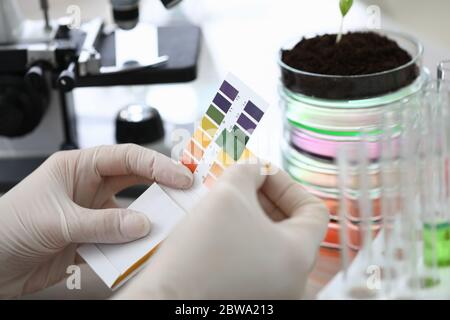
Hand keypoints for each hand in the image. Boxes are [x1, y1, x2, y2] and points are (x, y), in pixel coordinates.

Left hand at [0, 144, 192, 297]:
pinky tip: (142, 251)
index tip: (181, 177)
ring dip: (149, 219)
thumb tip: (142, 225)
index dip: (157, 164)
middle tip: (188, 192)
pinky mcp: (92, 239)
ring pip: (131, 212)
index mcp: (78, 167)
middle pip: (135, 180)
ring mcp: (93, 214)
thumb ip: (102, 224)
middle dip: (162, 184)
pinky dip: (133, 246)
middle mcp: (89, 187)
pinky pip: (121, 240)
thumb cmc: (7, 227)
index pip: (126, 157)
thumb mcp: (57, 220)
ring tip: (171, 224)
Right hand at [117, 164, 328, 298]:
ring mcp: (272, 292)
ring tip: (228, 201)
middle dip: (266, 197)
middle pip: (292, 225)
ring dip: (253, 215)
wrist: (164, 300)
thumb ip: (248, 171)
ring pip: (271, 242)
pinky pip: (256, 260)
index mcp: (299, 255)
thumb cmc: (199, 254)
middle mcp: (292, 280)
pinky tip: (219, 226)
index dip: (287, 184)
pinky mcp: (250, 297)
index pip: (314, 210)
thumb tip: (255, 168)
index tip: (262, 174)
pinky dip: (244, 238)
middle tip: (242, 182)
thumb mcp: (227, 194)